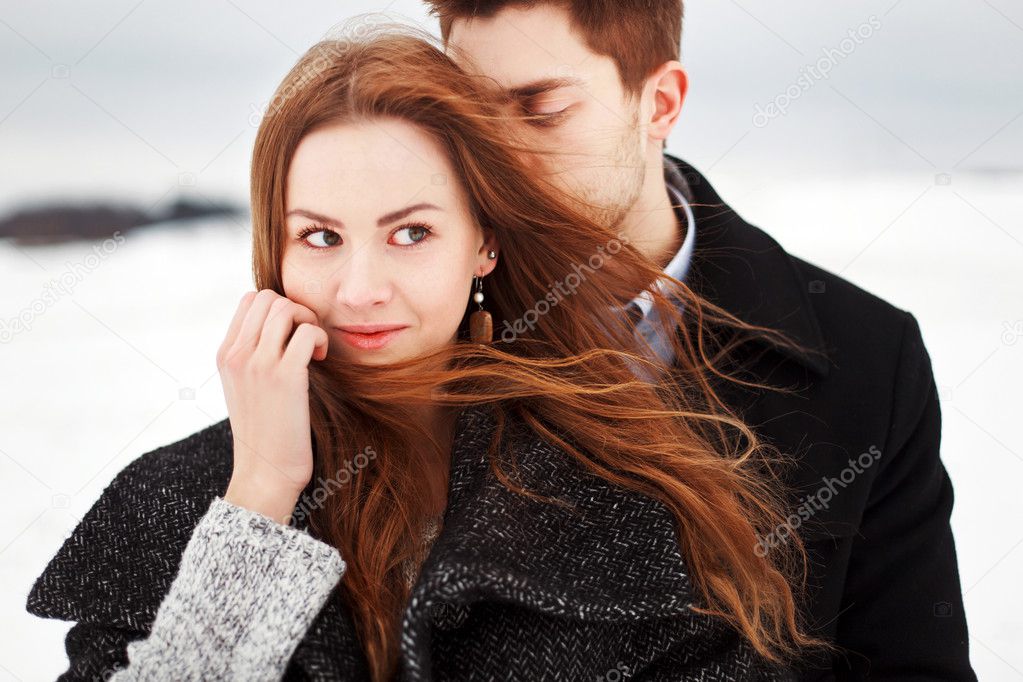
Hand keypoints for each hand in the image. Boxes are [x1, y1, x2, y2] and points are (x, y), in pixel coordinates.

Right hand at [216, 289, 328, 523]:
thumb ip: (252, 357)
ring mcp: (259, 365)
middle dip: (295, 309)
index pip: (249, 300)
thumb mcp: (245, 388)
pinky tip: (320, 360)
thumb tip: (279, 329)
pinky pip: (307, 332)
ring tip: (314, 348)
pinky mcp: (285, 377)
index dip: (278, 308)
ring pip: (286, 308)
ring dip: (309, 321)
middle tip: (306, 337)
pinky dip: (320, 338)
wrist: (265, 473)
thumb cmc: (265, 432)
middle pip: (267, 296)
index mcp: (226, 355)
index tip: (291, 334)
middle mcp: (237, 355)